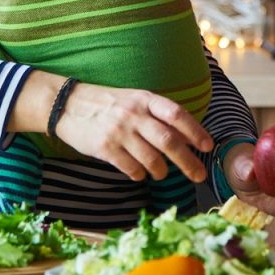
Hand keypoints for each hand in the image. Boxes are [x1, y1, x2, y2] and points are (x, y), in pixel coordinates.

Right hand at [51, 82, 213, 182]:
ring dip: (161, 171)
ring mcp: (119, 131)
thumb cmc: (107, 104)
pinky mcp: (104, 148)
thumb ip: (157, 116)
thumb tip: (187, 138)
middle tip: (198, 175)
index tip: (207, 146)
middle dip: (188, 161)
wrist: (67, 104)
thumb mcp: (134, 100)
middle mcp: (134, 114)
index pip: (176, 115)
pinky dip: (139, 174)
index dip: (195, 131)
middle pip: (169, 141)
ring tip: (161, 173)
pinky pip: (131, 168)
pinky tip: (138, 173)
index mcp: (144, 99)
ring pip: (152, 159)